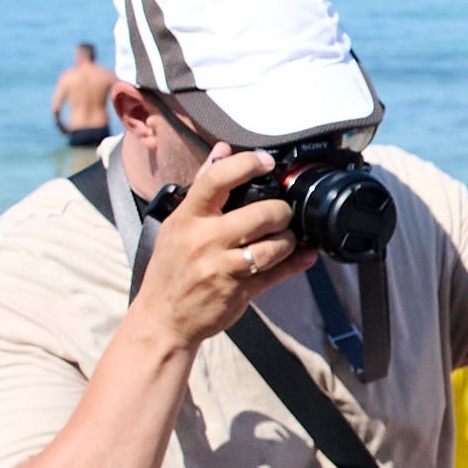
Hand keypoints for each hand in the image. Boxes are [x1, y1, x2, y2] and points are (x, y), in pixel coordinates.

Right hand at [134, 144, 306, 348]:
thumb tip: (222, 151)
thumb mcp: (177, 225)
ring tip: (287, 236)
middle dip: (281, 211)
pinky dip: (297, 261)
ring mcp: (223, 267)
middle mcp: (205, 240)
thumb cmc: (170, 268)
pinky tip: (304, 254)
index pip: (216, 179)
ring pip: (274, 245)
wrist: (163, 317)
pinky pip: (278, 273)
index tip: (265, 161)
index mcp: (188, 218)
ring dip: (290, 239)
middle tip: (283, 212)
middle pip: (260, 214)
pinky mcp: (240, 291)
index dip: (246, 165)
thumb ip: (202, 187)